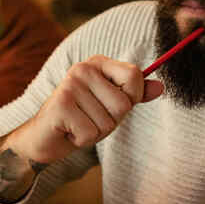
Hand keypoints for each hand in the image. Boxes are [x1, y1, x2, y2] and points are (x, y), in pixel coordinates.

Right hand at [8, 56, 163, 165]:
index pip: (134, 75)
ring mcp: (70, 85)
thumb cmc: (80, 120)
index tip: (111, 105)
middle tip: (89, 119)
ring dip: (95, 132)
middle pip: (124, 104)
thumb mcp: (110, 106)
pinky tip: (68, 132)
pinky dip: (81, 140)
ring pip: (108, 122)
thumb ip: (134, 95)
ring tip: (78, 125)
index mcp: (97, 63)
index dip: (131, 98)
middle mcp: (83, 69)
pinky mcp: (60, 106)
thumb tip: (161, 87)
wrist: (43, 138)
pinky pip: (90, 133)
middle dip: (111, 121)